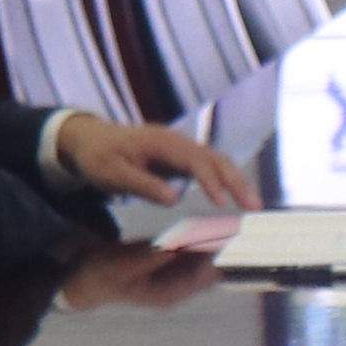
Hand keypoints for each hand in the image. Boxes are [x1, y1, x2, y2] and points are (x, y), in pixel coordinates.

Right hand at [54, 240, 223, 313]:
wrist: (83, 274)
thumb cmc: (99, 274)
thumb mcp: (121, 266)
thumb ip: (148, 256)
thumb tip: (173, 247)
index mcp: (167, 294)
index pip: (202, 277)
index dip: (219, 259)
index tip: (233, 241)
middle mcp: (176, 288)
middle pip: (209, 269)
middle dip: (224, 251)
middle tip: (242, 227)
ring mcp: (174, 276)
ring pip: (204, 259)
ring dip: (218, 243)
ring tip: (235, 223)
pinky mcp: (170, 262)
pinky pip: (193, 251)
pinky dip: (203, 238)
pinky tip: (215, 223)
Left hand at [61, 116, 258, 209]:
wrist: (92, 139)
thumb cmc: (100, 157)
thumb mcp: (113, 174)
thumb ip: (143, 185)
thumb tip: (175, 200)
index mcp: (163, 143)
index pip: (196, 160)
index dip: (211, 181)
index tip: (222, 204)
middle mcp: (178, 141)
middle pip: (216, 158)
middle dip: (237, 181)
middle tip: (254, 206)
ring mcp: (182, 148)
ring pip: (217, 161)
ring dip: (236, 181)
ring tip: (252, 204)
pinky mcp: (182, 157)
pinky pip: (210, 166)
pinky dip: (225, 180)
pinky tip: (235, 196)